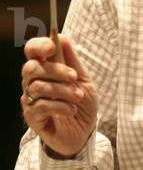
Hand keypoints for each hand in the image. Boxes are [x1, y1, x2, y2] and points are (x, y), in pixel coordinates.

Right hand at [20, 35, 97, 157]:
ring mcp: (30, 99)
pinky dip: (60, 106)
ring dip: (62, 91)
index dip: (38, 46)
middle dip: (56, 70)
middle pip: (32, 67)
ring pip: (38, 87)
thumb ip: (72, 60)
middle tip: (74, 78)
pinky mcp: (32, 116)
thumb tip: (60, 37)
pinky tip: (71, 110)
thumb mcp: (83, 80)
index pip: (32, 51)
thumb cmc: (82, 104)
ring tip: (77, 98)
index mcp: (45, 68)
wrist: (84, 132)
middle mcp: (33, 81)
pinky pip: (41, 106)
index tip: (51, 46)